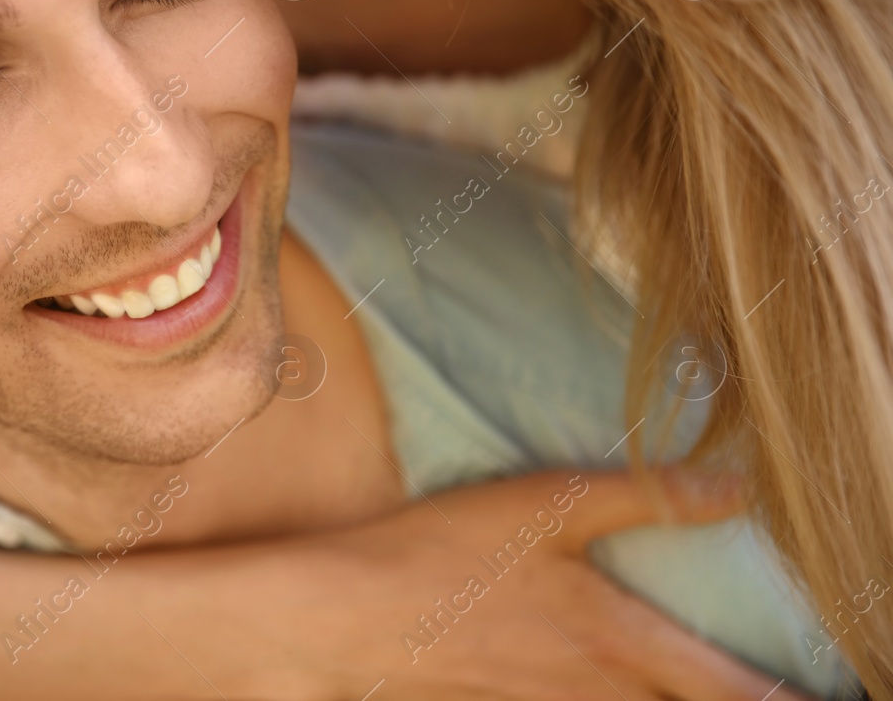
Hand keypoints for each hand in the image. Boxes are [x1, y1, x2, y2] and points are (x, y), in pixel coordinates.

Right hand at [226, 469, 808, 700]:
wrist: (346, 615)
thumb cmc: (444, 552)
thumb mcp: (547, 504)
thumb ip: (645, 496)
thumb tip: (736, 486)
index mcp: (615, 640)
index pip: (725, 689)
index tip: (820, 699)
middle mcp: (591, 690)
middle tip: (766, 694)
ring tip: (671, 684)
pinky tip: (586, 685)